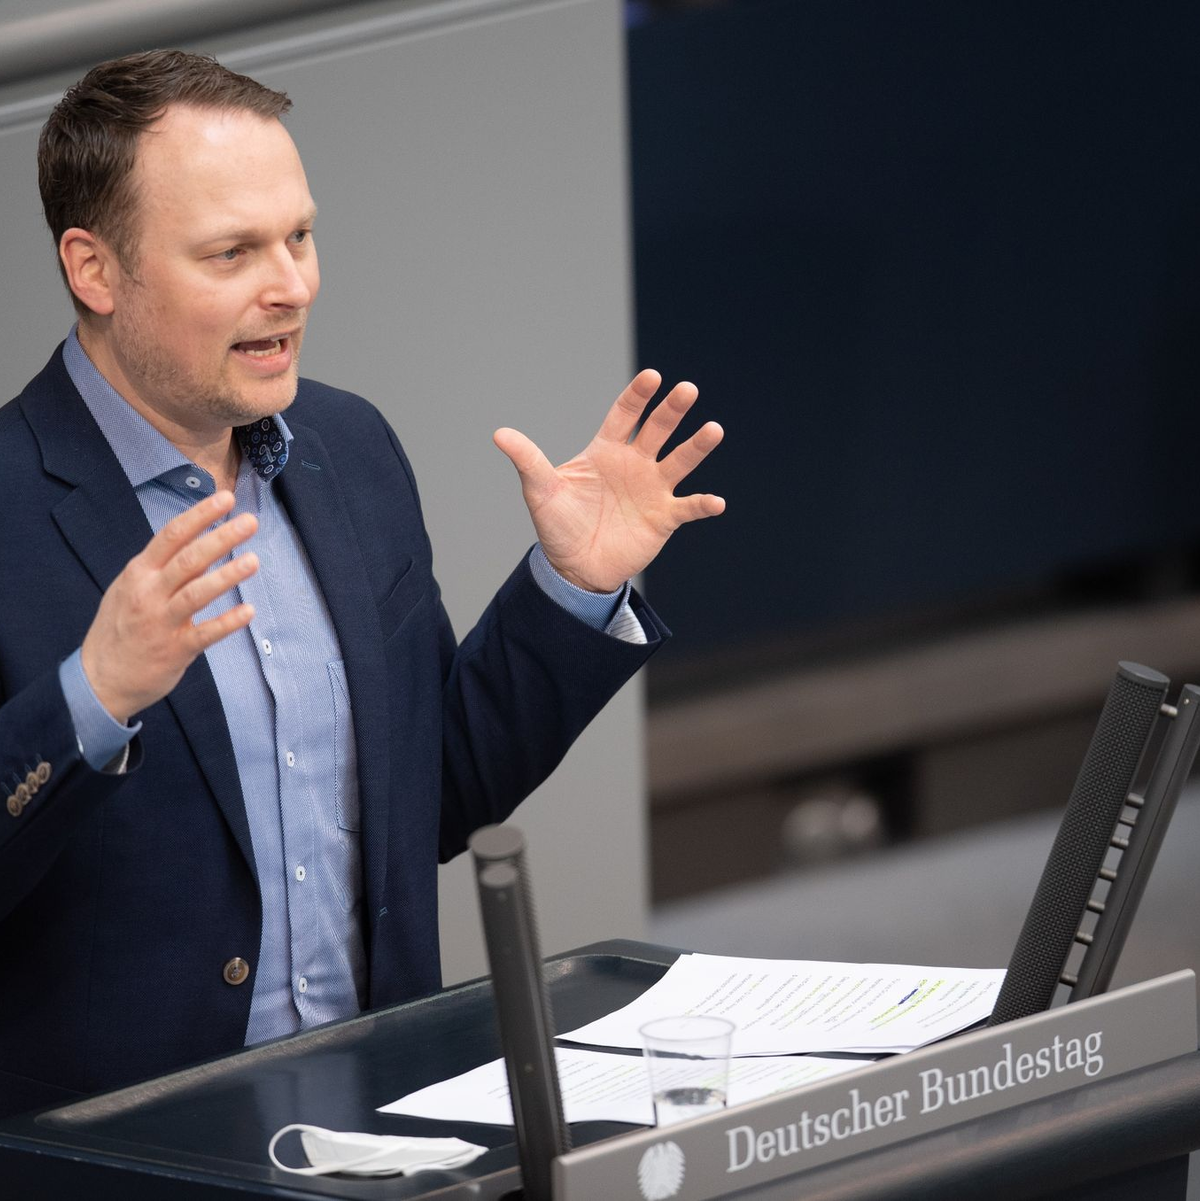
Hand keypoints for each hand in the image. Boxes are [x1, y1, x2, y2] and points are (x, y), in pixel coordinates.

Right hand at [80, 491, 258, 723]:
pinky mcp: (175, 650)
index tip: (226, 498)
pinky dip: (227, 622)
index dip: (200, 515)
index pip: (172, 535)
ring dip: (226, 576)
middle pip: (188, 559)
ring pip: (196, 594)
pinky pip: (205, 633)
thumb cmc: (121, 626)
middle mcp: (149, 593)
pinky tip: (249, 611)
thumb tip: (202, 542)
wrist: (100, 677)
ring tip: (253, 560)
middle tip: (250, 522)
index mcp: (140, 572)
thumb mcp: (132, 588)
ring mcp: (161, 622)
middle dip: (220, 538)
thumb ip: (165, 567)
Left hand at [493, 370, 723, 592]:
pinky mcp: (664, 518)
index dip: (638, 396)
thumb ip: (528, 460)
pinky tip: (716, 502)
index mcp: (606, 450)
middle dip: (672, 410)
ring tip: (714, 430)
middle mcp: (635, 464)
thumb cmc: (559, 524)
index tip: (652, 377)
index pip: (625, 415)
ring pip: (680, 462)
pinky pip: (688, 507)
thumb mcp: (541, 491)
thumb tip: (500, 434)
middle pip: (658, 430)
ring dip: (697, 446)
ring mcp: (652, 489)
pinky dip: (703, 504)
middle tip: (687, 390)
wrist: (574, 567)